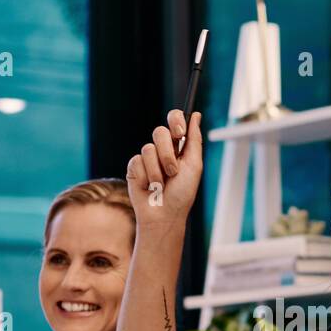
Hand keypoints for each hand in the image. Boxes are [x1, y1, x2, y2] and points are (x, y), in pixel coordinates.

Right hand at [125, 109, 201, 232]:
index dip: (175, 120)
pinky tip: (149, 187)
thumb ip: (194, 140)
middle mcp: (162, 149)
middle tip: (173, 171)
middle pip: (159, 131)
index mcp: (179, 146)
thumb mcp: (194, 166)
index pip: (175, 120)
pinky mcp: (134, 167)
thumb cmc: (182, 194)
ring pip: (148, 148)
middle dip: (167, 153)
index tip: (179, 132)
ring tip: (161, 185)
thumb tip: (196, 115)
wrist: (164, 215)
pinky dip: (146, 177)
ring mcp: (147, 158)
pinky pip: (138, 161)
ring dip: (158, 170)